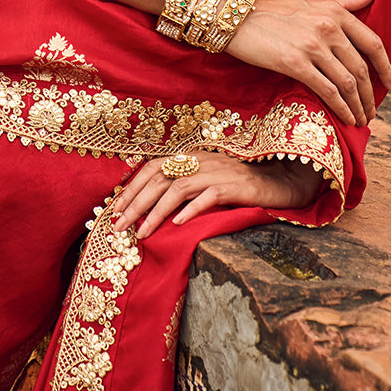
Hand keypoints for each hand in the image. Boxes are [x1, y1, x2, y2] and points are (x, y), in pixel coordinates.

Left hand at [112, 152, 322, 239]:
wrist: (276, 180)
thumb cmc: (237, 185)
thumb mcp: (204, 180)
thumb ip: (180, 185)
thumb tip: (148, 207)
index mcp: (189, 157)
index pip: (151, 168)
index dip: (131, 188)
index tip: (114, 210)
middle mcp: (199, 160)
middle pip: (159, 179)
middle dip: (135, 204)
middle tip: (118, 227)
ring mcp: (216, 171)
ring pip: (177, 189)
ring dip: (156, 212)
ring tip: (142, 233)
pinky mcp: (233, 185)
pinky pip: (207, 196)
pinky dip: (190, 209)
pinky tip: (178, 224)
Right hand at [224, 0, 390, 127]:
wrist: (234, 13)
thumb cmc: (269, 4)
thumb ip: (342, 0)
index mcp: (335, 11)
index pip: (372, 42)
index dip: (385, 67)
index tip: (390, 84)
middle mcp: (329, 27)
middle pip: (361, 68)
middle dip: (370, 94)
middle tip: (372, 110)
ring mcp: (313, 46)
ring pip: (347, 83)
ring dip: (358, 105)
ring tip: (362, 119)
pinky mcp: (295, 63)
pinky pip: (327, 91)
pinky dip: (341, 108)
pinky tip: (346, 118)